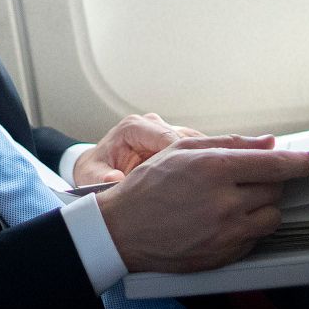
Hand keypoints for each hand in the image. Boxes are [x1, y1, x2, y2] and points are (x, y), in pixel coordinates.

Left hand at [73, 112, 206, 184]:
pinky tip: (211, 182)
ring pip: (197, 142)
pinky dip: (205, 164)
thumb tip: (114, 178)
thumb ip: (102, 177)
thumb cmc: (95, 171)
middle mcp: (153, 124)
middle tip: (213, 183)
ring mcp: (166, 130)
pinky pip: (197, 150)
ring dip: (207, 162)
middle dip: (201, 160)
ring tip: (217, 183)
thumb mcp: (92, 176)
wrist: (98, 166)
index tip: (196, 179)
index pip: (169, 137)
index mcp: (134, 127)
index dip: (186, 158)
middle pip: (188, 138)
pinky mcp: (175, 140)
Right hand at [96, 136, 308, 273]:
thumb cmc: (148, 187)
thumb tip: (268, 143)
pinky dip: (248, 228)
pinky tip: (223, 220)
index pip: (274, 165)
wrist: (122, 230)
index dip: (297, 162)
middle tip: (244, 179)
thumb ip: (229, 144)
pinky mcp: (224, 255)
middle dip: (267, 181)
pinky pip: (255, 239)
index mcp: (214, 170)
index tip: (308, 162)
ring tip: (235, 201)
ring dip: (262, 206)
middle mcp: (225, 203)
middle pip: (274, 189)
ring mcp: (226, 233)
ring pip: (271, 217)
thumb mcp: (182, 151)